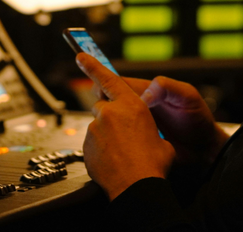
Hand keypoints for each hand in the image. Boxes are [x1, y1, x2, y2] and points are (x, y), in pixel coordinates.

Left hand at [76, 53, 174, 200]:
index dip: (93, 65)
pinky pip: (92, 144)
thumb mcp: (161, 139)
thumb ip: (147, 127)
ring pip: (98, 127)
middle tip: (121, 133)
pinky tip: (114, 161)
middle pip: (102, 105)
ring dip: (106, 135)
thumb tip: (146, 132)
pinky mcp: (86, 146)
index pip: (108, 79)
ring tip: (122, 153)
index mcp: (130, 105)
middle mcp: (110, 113)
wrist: (138, 187)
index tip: (81, 56)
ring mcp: (95, 130)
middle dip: (109, 114)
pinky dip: (101, 150)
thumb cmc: (154, 164)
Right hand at [91, 73, 229, 167]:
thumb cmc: (198, 119)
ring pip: (112, 119)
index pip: (119, 83)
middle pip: (111, 100)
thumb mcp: (188, 97)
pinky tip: (110, 143)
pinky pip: (118, 136)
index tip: (85, 66)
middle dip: (101, 101)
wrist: (204, 149)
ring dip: (104, 121)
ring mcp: (136, 124)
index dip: (103, 78)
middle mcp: (138, 107)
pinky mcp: (138, 140)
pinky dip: (110, 137)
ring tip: (103, 127)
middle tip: (97, 107)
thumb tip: (146, 94)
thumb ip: (168, 88)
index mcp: (147, 92)